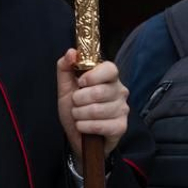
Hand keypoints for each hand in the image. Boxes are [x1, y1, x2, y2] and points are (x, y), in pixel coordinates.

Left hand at [56, 49, 129, 164]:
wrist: (77, 135)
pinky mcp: (121, 127)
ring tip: (79, 116)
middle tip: (76, 104)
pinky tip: (84, 127)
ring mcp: (122, 109)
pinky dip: (85, 127)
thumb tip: (71, 52)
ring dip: (79, 115)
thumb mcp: (65, 87)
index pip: (110, 68)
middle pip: (98, 91)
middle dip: (78, 100)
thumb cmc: (75, 109)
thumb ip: (65, 67)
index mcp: (109, 78)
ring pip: (96, 110)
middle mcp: (120, 91)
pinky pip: (99, 126)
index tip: (80, 83)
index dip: (92, 76)